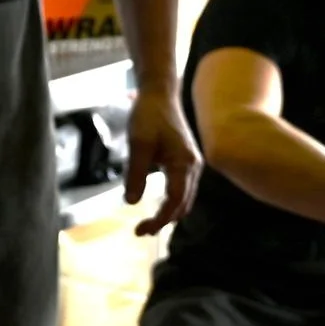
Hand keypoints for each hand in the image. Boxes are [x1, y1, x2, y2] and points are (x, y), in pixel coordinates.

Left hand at [125, 86, 200, 236]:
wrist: (159, 94)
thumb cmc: (148, 116)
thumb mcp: (137, 144)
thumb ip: (135, 174)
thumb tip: (131, 203)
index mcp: (184, 163)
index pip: (174, 202)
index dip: (158, 220)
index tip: (139, 230)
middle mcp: (193, 166)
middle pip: (182, 205)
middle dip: (163, 221)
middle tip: (140, 231)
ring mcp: (192, 163)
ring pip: (185, 199)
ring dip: (168, 214)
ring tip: (147, 224)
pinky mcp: (187, 161)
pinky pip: (183, 189)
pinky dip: (172, 202)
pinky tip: (157, 206)